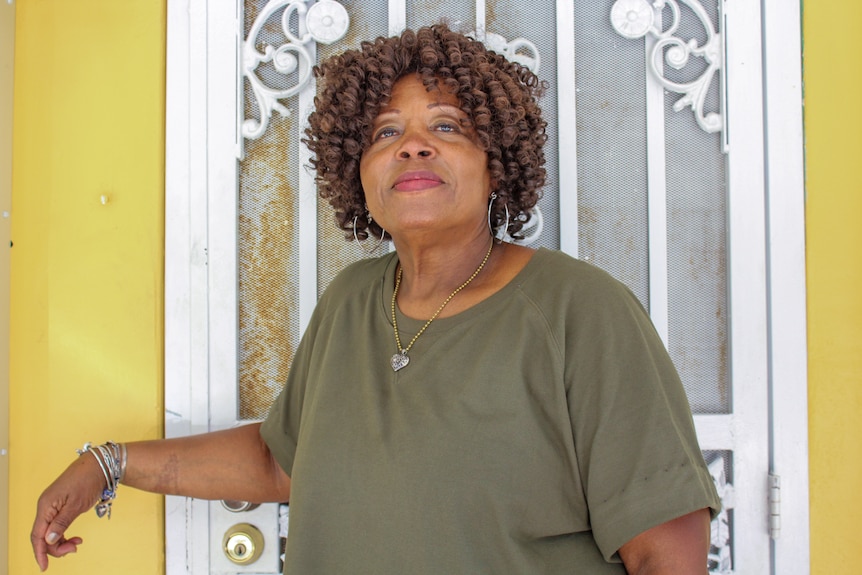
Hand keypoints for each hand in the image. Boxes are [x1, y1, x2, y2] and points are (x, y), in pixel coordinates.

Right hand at [30, 452, 106, 570]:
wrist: (98, 465)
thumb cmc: (88, 481)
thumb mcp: (76, 505)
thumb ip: (61, 523)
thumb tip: (48, 540)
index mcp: (46, 506)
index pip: (37, 535)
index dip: (40, 552)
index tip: (44, 568)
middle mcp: (46, 506)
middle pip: (43, 535)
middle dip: (56, 547)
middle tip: (75, 547)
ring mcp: (52, 505)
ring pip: (50, 531)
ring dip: (61, 541)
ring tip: (77, 542)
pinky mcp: (60, 505)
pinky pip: (56, 525)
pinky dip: (64, 533)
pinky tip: (75, 537)